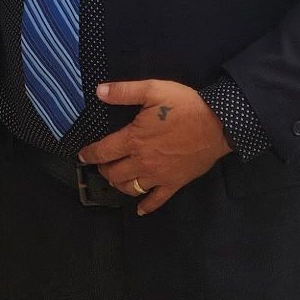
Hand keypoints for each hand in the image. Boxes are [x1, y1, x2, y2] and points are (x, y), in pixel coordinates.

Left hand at [77, 78, 231, 215]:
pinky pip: (157, 200)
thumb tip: (99, 92)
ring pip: (130, 188)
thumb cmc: (184, 106)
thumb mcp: (153, 90)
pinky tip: (140, 210)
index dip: (90, 154)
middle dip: (104, 170)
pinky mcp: (174, 183)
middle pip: (114, 173)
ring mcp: (158, 176)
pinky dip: (146, 207)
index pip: (104, 151)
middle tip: (102, 165)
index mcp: (133, 140)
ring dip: (119, 185)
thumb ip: (124, 91)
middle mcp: (142, 162)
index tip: (82, 155)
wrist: (217, 124)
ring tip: (116, 180)